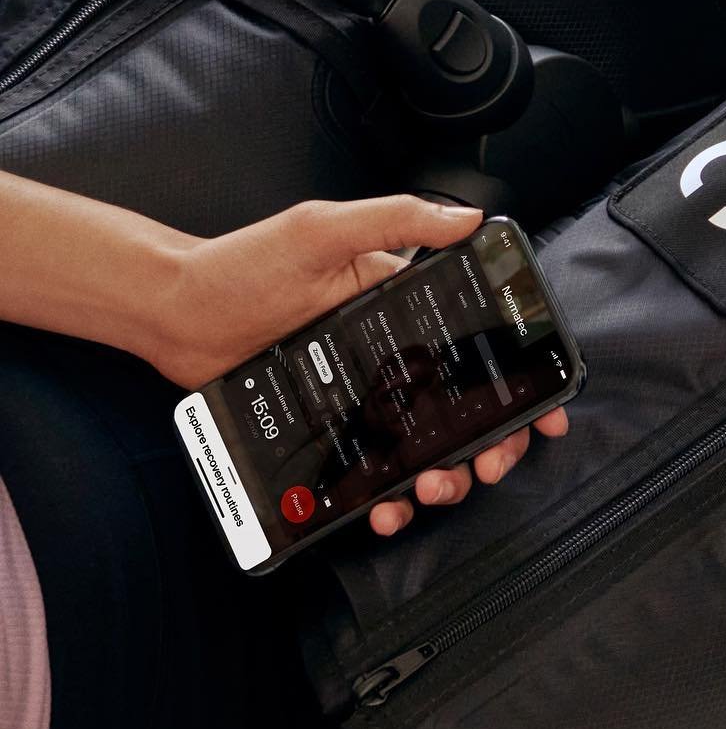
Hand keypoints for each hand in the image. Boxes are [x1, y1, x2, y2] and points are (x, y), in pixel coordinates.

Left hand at [146, 195, 568, 534]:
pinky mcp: (333, 435)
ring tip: (431, 489)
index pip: (480, 345)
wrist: (175, 314)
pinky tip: (382, 508)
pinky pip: (372, 475)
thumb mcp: (323, 230)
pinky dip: (385, 499)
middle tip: (490, 464)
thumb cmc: (243, 265)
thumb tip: (466, 220)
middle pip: (469, 412)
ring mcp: (365, 401)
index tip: (547, 411)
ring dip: (446, 480)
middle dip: (494, 446)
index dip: (524, 380)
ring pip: (429, 453)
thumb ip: (395, 221)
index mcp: (404, 310)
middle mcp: (393, 359)